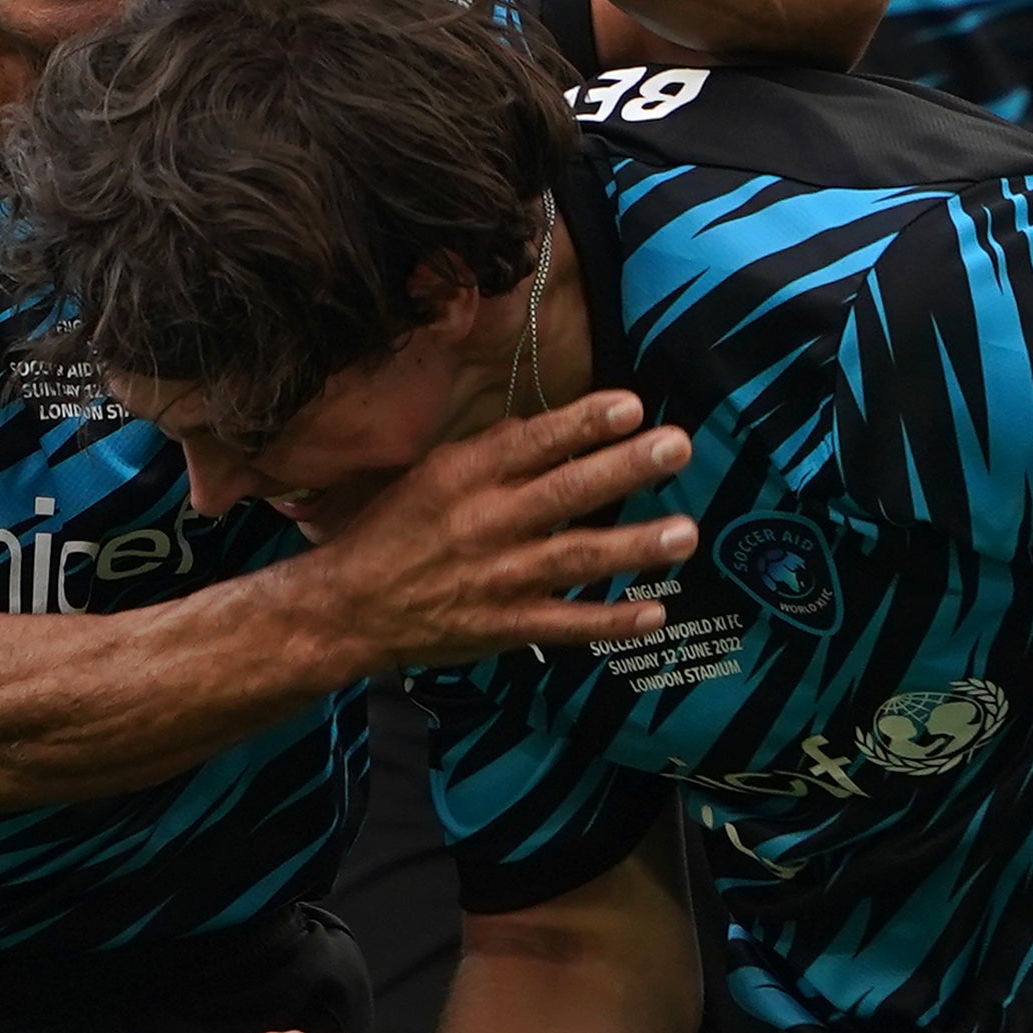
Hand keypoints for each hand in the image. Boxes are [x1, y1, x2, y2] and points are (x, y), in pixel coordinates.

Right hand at [305, 389, 699, 667]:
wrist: (347, 609)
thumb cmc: (392, 532)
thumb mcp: (431, 475)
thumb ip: (490, 451)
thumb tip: (543, 425)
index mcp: (467, 477)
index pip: (533, 442)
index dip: (582, 423)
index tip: (630, 405)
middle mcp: (487, 523)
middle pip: (565, 492)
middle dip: (624, 468)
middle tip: (676, 447)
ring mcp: (500, 579)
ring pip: (576, 558)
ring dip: (634, 546)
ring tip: (685, 532)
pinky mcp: (506, 627)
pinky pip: (567, 625)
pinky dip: (611, 622)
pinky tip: (656, 612)